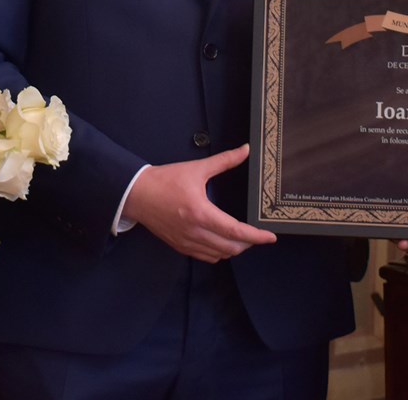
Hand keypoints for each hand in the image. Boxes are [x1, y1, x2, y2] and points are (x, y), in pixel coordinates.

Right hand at [124, 144, 277, 263]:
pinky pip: (205, 257)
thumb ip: (224, 160)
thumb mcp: (197, 168)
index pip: (236, 231)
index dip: (256, 236)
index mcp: (201, 213)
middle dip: (248, 243)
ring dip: (234, 249)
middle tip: (257, 234)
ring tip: (241, 238)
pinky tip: (221, 243)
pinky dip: (218, 253)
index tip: (270, 237)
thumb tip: (245, 150)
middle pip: (231, 248)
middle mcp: (195, 232)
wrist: (136, 194)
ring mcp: (187, 242)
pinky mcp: (180, 246)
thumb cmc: (165, 180)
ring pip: (219, 255)